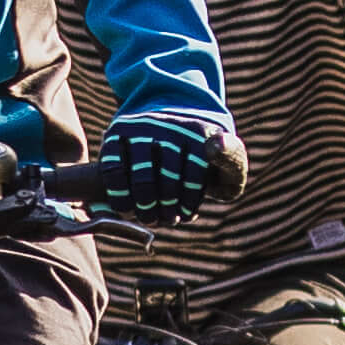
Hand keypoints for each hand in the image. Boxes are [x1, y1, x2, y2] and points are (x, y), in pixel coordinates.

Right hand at [84, 112, 237, 224]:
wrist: (174, 125)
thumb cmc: (203, 158)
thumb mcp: (227, 162)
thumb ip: (231, 162)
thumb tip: (214, 146)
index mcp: (201, 131)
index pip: (195, 173)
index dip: (189, 201)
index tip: (186, 213)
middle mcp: (170, 125)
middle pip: (168, 177)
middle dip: (166, 206)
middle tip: (165, 220)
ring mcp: (143, 127)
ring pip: (140, 175)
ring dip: (143, 205)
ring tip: (147, 217)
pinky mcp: (119, 131)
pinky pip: (113, 167)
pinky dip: (118, 193)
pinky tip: (126, 207)